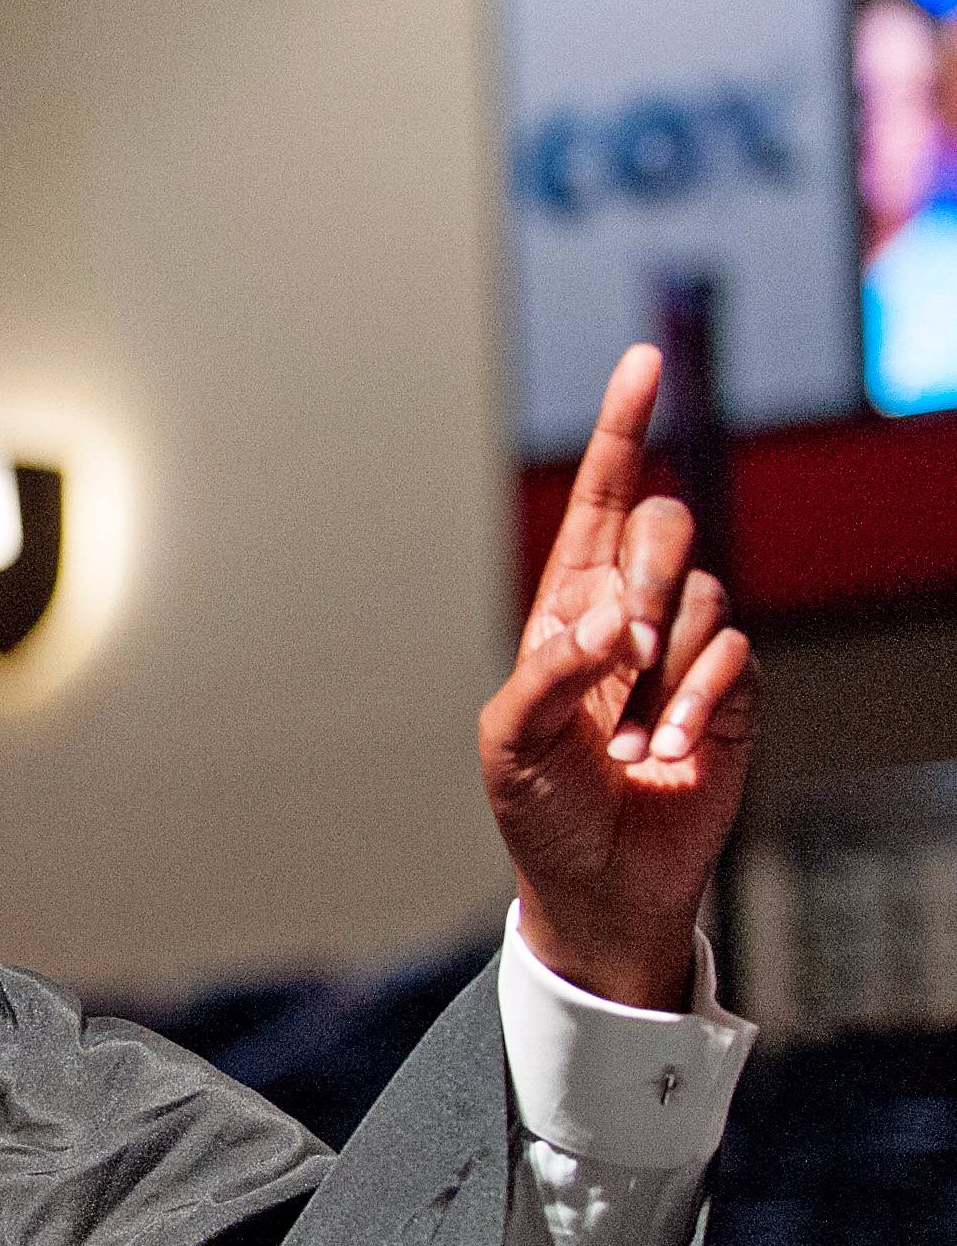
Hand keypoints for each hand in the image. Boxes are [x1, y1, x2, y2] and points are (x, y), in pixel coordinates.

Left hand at [478, 345, 758, 1011]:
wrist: (600, 882)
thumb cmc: (540, 810)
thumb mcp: (510, 743)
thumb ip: (547, 674)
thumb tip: (604, 621)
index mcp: (564, 609)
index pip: (599, 500)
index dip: (623, 431)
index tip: (645, 364)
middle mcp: (628, 616)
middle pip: (663, 529)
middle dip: (647, 578)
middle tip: (622, 652)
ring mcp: (683, 652)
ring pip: (702, 596)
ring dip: (665, 671)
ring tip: (633, 740)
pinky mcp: (730, 692)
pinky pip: (734, 657)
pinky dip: (698, 704)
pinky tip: (669, 753)